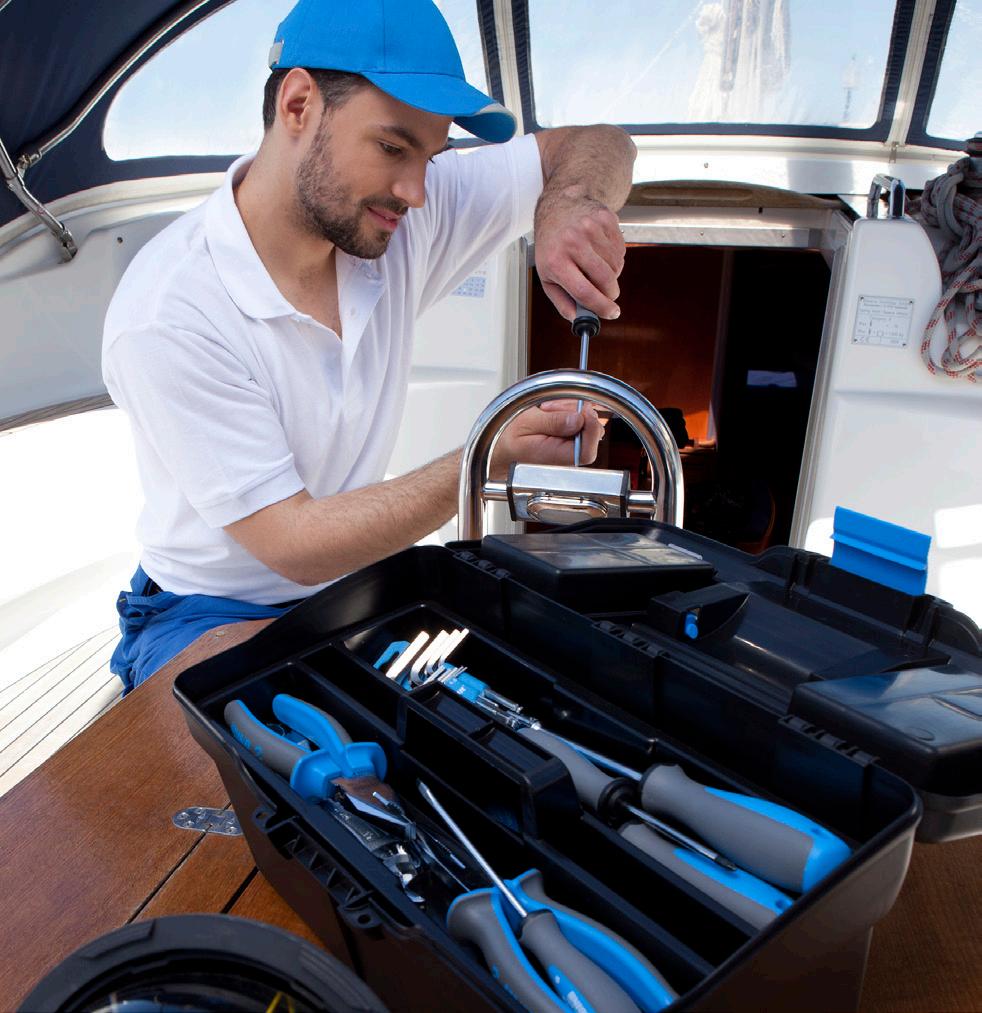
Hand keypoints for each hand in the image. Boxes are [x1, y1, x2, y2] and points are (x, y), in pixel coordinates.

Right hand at [490, 400, 606, 478]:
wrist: (498, 450)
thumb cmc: (506, 441)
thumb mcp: (525, 424)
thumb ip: (552, 422)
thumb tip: (577, 420)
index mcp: (555, 458)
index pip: (588, 451)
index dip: (590, 427)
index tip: (580, 409)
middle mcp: (566, 458)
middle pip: (591, 434)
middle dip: (577, 412)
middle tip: (552, 407)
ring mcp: (569, 450)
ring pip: (586, 425)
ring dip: (572, 410)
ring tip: (547, 410)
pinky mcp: (569, 442)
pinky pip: (580, 424)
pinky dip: (569, 413)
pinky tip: (551, 414)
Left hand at [533, 193, 624, 321]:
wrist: (559, 206)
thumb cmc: (552, 245)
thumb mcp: (547, 275)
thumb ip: (561, 301)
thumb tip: (578, 319)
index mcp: (556, 260)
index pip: (584, 291)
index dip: (601, 307)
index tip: (612, 313)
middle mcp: (573, 242)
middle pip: (604, 280)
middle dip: (610, 294)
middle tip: (608, 296)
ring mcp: (590, 228)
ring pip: (615, 266)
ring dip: (612, 274)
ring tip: (597, 267)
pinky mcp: (605, 219)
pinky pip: (620, 250)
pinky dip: (615, 257)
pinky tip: (601, 251)